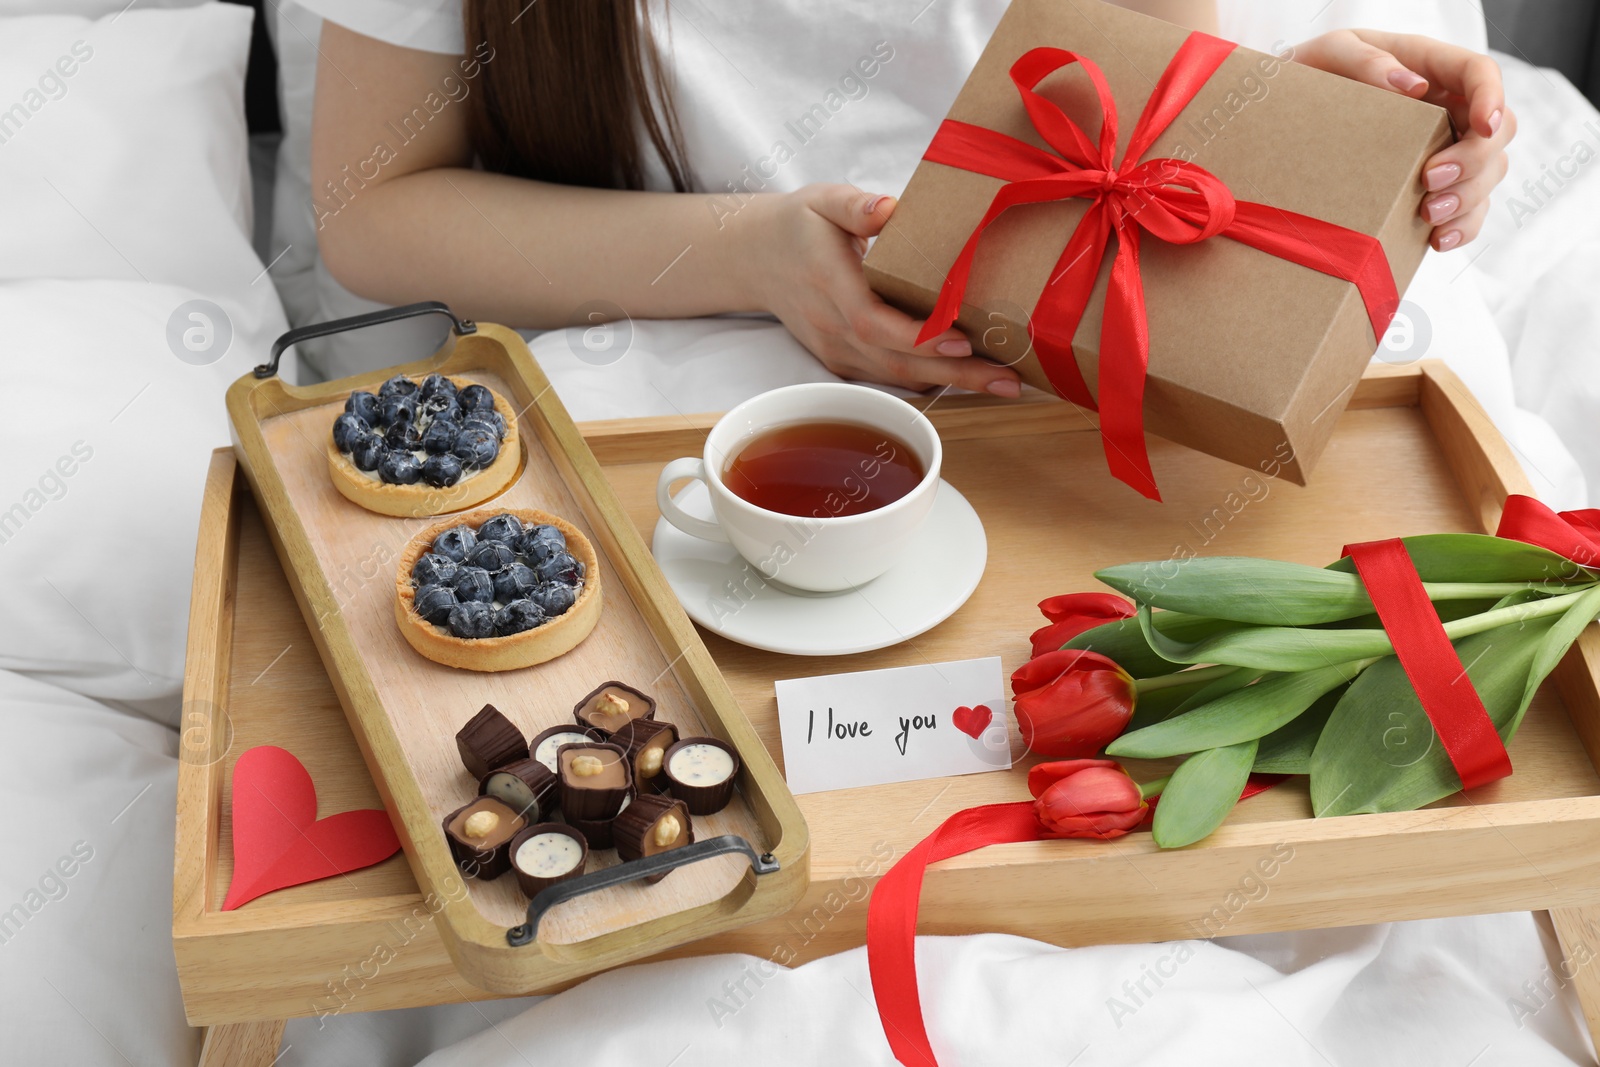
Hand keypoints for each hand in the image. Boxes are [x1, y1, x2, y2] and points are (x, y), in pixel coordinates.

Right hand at [744, 184, 1021, 396]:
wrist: (755, 259)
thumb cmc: (799, 226)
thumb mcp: (822, 200)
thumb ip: (854, 205)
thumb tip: (888, 208)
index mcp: (828, 282)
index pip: (872, 321)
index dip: (917, 337)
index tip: (961, 338)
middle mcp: (832, 326)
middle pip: (895, 362)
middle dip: (955, 373)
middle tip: (1007, 380)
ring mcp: (837, 350)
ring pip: (896, 379)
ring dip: (951, 384)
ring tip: (1002, 383)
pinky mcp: (843, 362)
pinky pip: (890, 379)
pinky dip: (930, 380)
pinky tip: (970, 377)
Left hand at [1290, 30, 1512, 250]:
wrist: (1286, 118)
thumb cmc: (1312, 75)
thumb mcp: (1329, 55)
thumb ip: (1364, 60)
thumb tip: (1411, 86)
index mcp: (1429, 68)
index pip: (1481, 73)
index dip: (1493, 99)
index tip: (1483, 126)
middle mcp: (1448, 108)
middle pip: (1497, 131)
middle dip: (1474, 159)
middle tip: (1429, 178)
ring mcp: (1444, 149)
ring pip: (1488, 173)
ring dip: (1468, 198)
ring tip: (1428, 214)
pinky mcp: (1433, 187)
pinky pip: (1468, 210)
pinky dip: (1461, 228)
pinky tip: (1436, 239)